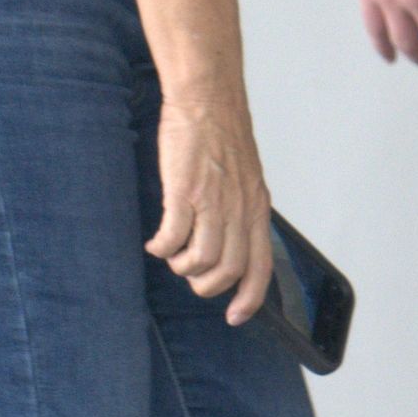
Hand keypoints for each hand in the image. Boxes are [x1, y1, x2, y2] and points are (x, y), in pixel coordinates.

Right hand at [146, 96, 275, 325]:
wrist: (208, 99)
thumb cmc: (222, 135)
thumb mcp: (246, 177)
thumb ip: (241, 209)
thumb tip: (231, 241)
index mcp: (257, 207)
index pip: (261, 266)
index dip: (249, 298)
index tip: (236, 316)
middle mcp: (240, 209)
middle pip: (227, 271)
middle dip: (205, 285)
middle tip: (190, 274)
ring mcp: (213, 201)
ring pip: (199, 260)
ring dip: (181, 266)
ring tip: (173, 252)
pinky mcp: (185, 192)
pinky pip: (172, 237)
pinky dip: (161, 248)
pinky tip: (156, 241)